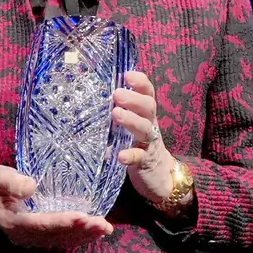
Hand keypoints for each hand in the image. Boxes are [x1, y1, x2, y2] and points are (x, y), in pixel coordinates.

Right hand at [0, 166, 113, 249]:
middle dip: (82, 231)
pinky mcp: (41, 237)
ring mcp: (33, 239)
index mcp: (15, 223)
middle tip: (103, 225)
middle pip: (57, 235)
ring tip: (105, 228)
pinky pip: (63, 239)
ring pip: (63, 240)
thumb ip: (13, 183)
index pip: (43, 224)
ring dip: (85, 235)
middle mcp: (25, 236)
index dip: (64, 221)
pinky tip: (95, 231)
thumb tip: (32, 186)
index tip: (84, 217)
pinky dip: (80, 236)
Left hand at [112, 71, 176, 204]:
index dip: (140, 83)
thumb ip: (120, 113)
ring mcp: (149, 144)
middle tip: (117, 93)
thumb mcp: (133, 127)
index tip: (127, 75)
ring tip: (116, 113)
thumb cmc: (140, 145)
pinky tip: (120, 155)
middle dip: (134, 99)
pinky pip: (139, 158)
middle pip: (148, 108)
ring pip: (144, 129)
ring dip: (131, 120)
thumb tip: (92, 98)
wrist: (160, 176)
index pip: (148, 94)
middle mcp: (150, 126)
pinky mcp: (145, 163)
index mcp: (147, 115)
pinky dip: (130, 155)